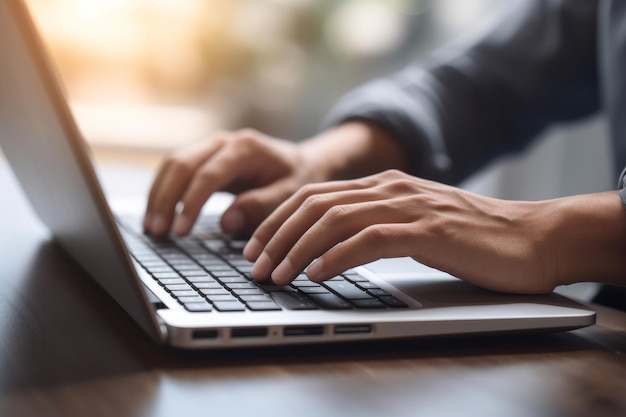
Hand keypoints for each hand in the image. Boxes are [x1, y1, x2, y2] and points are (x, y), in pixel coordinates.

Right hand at [144, 129, 321, 236]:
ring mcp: (211, 146)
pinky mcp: (204, 157)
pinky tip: (157, 214)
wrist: (300, 163)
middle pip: (182, 165)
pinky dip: (162, 191)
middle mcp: (223, 141)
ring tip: (152, 229)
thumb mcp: (291, 194)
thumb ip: (261, 207)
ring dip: (158, 195)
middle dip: (165, 200)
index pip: (208, 174)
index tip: (181, 231)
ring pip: (172, 164)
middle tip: (158, 233)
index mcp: (246, 148)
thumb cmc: (297, 179)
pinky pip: (175, 169)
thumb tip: (226, 223)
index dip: (191, 203)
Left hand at [243, 169, 562, 293]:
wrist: (531, 237)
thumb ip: (376, 227)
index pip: (314, 195)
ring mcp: (409, 206)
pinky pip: (369, 240)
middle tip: (255, 265)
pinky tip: (317, 274)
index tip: (256, 247)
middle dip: (277, 235)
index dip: (278, 220)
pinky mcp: (428, 230)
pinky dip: (337, 256)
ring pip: (335, 220)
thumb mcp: (414, 224)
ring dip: (298, 249)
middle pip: (314, 204)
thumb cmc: (471, 238)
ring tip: (278, 274)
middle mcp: (390, 189)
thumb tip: (329, 251)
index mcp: (383, 185)